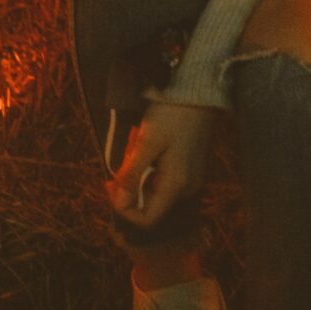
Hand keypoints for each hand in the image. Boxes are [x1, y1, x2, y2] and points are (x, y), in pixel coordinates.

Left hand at [107, 100, 219, 231]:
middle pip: (151, 205)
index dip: (125, 209)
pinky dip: (151, 169)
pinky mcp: (192, 168)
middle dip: (130, 188)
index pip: (147, 218)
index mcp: (177, 185)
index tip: (111, 185)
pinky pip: (166, 179)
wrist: (199, 91)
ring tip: (134, 148)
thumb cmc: (172, 114)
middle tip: (121, 162)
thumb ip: (132, 173)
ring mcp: (191, 178)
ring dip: (140, 176)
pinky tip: (147, 147)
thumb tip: (119, 201)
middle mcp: (187, 188)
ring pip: (157, 191)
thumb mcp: (147, 141)